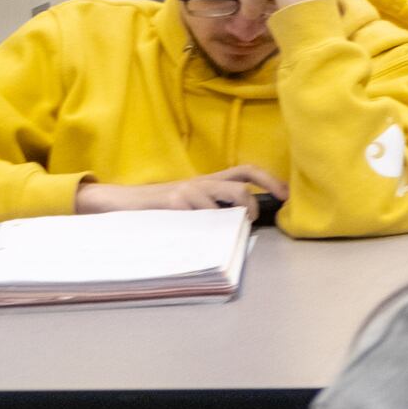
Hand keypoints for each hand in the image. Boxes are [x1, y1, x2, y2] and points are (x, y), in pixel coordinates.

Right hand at [75, 166, 286, 214]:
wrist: (121, 201)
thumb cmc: (160, 206)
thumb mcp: (190, 201)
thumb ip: (214, 206)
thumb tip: (243, 221)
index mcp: (209, 180)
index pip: (246, 171)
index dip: (270, 180)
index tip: (286, 195)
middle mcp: (201, 182)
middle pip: (240, 188)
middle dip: (253, 206)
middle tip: (251, 220)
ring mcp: (186, 192)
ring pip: (221, 206)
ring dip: (227, 223)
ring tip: (220, 233)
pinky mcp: (172, 204)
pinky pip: (199, 218)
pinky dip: (206, 230)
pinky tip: (200, 237)